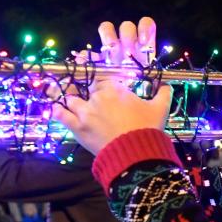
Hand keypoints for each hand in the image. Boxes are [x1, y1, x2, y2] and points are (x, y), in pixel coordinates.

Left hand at [52, 17, 170, 154]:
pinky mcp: (77, 127)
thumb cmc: (148, 128)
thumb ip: (163, 93)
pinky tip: (54, 108)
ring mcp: (85, 111)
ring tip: (61, 93)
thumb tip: (168, 84)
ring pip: (70, 97)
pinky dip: (57, 111)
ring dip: (66, 95)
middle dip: (80, 82)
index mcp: (115, 88)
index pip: (102, 75)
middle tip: (76, 80)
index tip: (92, 68)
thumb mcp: (160, 109)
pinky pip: (62, 116)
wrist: (136, 153)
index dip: (96, 73)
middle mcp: (97, 96)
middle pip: (84, 85)